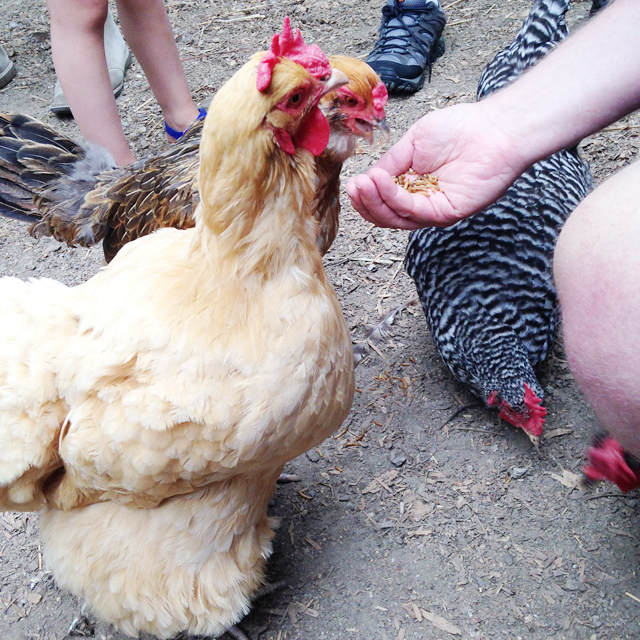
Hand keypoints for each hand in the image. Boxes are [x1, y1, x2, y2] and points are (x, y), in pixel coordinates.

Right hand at [346, 101, 528, 228]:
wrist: (494, 128)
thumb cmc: (460, 129)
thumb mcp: (412, 143)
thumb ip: (390, 164)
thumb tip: (367, 179)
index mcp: (413, 185)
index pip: (383, 200)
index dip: (365, 195)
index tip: (353, 184)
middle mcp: (422, 201)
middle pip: (385, 215)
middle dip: (366, 203)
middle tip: (355, 187)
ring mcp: (433, 209)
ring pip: (395, 218)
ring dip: (375, 202)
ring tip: (363, 184)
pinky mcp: (446, 213)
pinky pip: (412, 211)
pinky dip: (392, 198)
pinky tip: (380, 182)